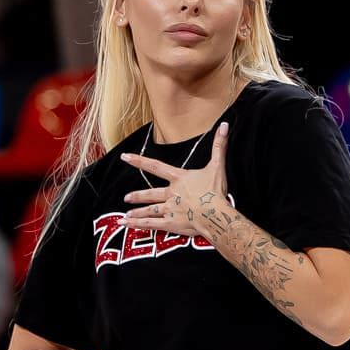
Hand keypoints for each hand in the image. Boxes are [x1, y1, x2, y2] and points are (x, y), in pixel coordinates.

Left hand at [124, 124, 232, 240]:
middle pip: (150, 194)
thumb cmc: (216, 191)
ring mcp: (170, 209)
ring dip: (137, 212)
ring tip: (126, 215)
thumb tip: (224, 125)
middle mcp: (171, 194)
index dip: (139, 161)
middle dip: (137, 196)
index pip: (155, 166)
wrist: (215, 214)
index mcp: (179, 179)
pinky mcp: (171, 224)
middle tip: (126, 197)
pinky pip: (151, 224)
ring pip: (150, 210)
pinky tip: (127, 224)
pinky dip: (138, 224)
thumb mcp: (218, 166)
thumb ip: (219, 146)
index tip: (125, 157)